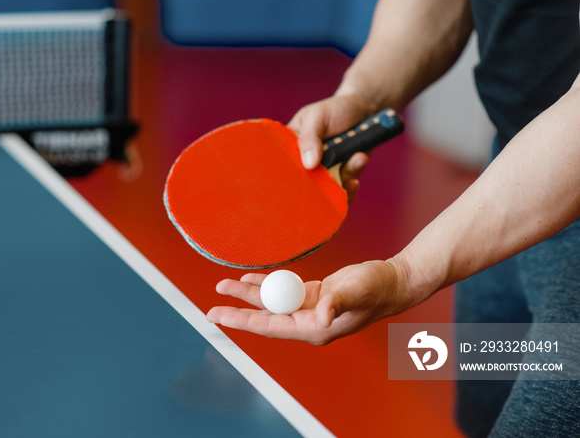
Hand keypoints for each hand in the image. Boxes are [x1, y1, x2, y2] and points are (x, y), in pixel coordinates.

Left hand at [206, 260, 411, 345]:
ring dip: (250, 293)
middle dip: (239, 308)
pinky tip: (251, 278)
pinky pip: (283, 291)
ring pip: (272, 302)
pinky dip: (267, 284)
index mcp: (315, 328)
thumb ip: (336, 302)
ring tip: (225, 283)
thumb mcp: (356, 292)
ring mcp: (310, 309)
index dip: (242, 321)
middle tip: (212, 303)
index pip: (270, 327)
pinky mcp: (314, 296)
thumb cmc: (377, 289)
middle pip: (265, 316)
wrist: (393, 282)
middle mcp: (308, 322)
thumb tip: (319, 314)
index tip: (218, 315)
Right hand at [288, 94, 378, 201]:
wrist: (364, 110)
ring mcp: (324, 171)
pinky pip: (344, 189)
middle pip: (304, 184)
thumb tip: (309, 165)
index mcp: (290, 146)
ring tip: (358, 157)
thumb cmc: (335, 109)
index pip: (283, 166)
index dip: (289, 176)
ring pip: (327, 189)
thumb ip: (310, 138)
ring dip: (345, 174)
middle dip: (319, 183)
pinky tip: (360, 161)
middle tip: (331, 175)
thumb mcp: (318, 116)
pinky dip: (353, 178)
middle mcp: (305, 162)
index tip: (300, 177)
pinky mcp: (341, 176)